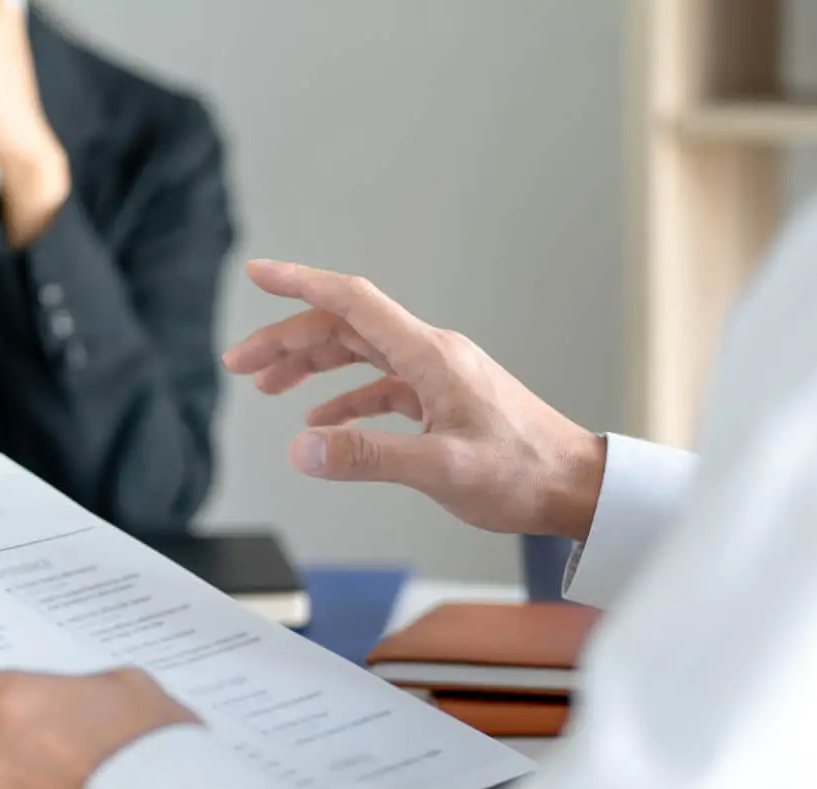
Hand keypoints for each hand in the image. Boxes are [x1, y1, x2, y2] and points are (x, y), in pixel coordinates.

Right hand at [224, 260, 607, 541]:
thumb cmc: (524, 475)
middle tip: (240, 364)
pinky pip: (382, 387)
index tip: (258, 274)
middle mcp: (432, 355)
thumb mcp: (441, 469)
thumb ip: (368, 457)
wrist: (576, 487)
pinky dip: (344, 399)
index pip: (353, 302)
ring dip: (310, 366)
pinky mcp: (443, 402)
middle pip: (346, 328)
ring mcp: (438, 376)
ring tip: (266, 387)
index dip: (301, 284)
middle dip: (288, 339)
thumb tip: (301, 449)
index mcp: (430, 356)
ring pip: (360, 355)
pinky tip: (321, 422)